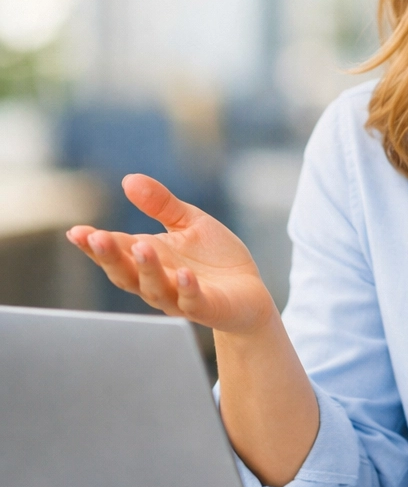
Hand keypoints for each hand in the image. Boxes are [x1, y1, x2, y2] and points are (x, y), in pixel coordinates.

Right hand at [67, 174, 276, 335]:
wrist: (249, 292)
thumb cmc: (214, 258)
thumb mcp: (189, 222)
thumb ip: (161, 204)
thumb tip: (129, 179)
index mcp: (150, 258)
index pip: (116, 251)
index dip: (95, 244)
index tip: (77, 231)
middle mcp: (158, 281)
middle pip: (126, 274)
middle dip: (110, 257)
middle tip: (97, 238)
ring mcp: (180, 297)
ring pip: (155, 288)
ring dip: (147, 269)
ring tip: (141, 246)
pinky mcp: (207, 307)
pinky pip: (192, 301)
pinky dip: (186, 289)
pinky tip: (184, 275)